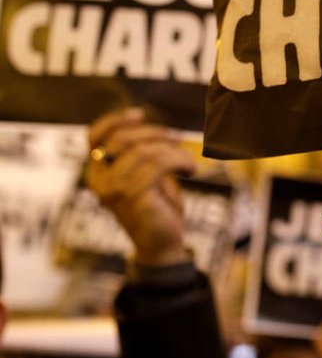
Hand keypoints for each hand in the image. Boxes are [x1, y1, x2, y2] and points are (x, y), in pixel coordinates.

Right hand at [87, 108, 195, 264]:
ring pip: (144, 151)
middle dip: (154, 133)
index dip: (115, 120)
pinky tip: (191, 171)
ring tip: (188, 162)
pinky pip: (158, 165)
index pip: (94, 137)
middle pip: (122, 139)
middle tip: (177, 138)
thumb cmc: (157, 204)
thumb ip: (138, 152)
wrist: (162, 243)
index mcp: (97, 172)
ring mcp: (115, 190)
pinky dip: (180, 161)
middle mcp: (100, 180)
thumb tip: (141, 120)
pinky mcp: (135, 197)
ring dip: (173, 151)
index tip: (139, 114)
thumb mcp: (145, 173)